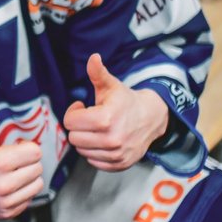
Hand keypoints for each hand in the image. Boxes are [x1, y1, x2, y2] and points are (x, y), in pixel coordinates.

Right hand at [0, 109, 43, 218]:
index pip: (35, 152)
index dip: (27, 148)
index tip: (17, 149)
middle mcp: (4, 184)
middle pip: (38, 168)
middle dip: (29, 162)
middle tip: (15, 161)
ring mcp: (6, 201)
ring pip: (37, 185)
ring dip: (29, 177)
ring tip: (15, 173)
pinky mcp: (7, 212)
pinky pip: (29, 199)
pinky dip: (24, 192)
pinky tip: (11, 186)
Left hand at [63, 53, 169, 171]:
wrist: (151, 117)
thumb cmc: (126, 100)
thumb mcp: (111, 85)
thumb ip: (98, 73)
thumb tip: (93, 57)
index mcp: (105, 119)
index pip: (70, 122)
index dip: (73, 112)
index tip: (83, 107)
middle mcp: (111, 140)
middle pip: (74, 138)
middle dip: (78, 127)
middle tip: (90, 119)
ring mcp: (116, 154)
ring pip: (81, 151)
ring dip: (86, 140)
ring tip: (97, 129)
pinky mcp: (119, 164)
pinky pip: (93, 162)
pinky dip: (94, 152)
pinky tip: (103, 141)